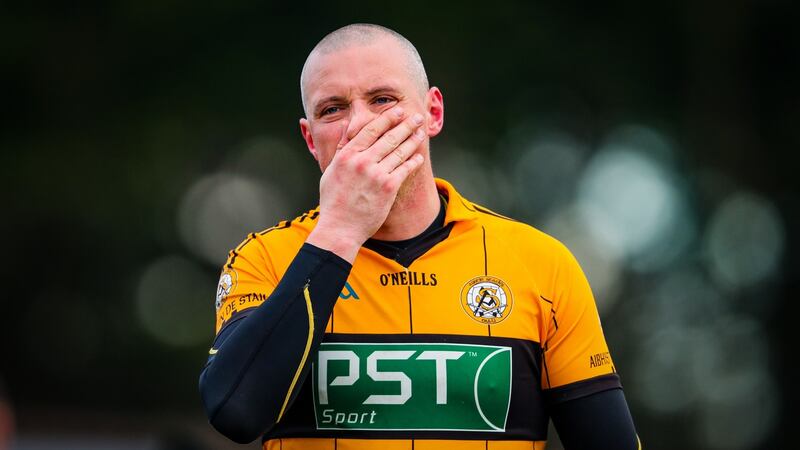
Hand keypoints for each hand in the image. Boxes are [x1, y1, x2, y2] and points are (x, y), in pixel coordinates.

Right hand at [306, 107, 426, 261]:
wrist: (340, 228)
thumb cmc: (333, 201)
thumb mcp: (331, 171)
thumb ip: (341, 148)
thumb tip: (347, 127)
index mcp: (348, 156)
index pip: (371, 130)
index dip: (387, 118)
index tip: (398, 111)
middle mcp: (362, 162)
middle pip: (389, 137)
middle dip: (406, 125)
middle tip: (417, 117)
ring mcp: (376, 175)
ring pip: (399, 152)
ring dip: (413, 140)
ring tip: (421, 132)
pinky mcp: (388, 188)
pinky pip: (404, 169)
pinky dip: (413, 161)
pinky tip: (418, 156)